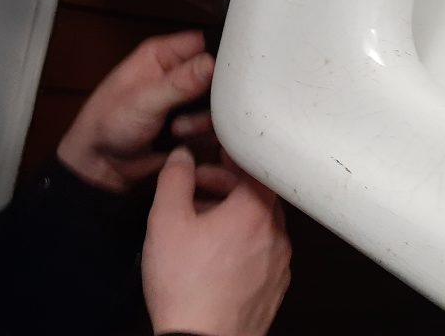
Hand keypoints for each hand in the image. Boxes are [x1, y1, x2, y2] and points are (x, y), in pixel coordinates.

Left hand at [56, 30, 214, 191]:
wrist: (103, 162)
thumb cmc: (108, 122)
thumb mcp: (144, 101)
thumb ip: (179, 83)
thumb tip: (212, 62)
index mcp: (161, 54)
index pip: (203, 42)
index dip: (219, 55)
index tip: (229, 75)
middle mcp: (176, 72)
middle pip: (216, 74)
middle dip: (213, 95)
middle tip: (197, 108)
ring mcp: (185, 98)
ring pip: (217, 102)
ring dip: (203, 119)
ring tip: (177, 128)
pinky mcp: (190, 122)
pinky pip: (212, 123)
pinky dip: (201, 133)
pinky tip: (180, 139)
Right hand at [142, 147, 291, 335]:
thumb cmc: (186, 288)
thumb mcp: (165, 221)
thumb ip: (174, 179)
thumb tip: (182, 158)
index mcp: (254, 212)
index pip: (255, 166)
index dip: (231, 157)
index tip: (216, 156)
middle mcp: (275, 236)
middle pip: (258, 194)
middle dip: (227, 185)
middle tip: (198, 189)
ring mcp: (278, 265)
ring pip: (260, 224)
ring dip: (233, 214)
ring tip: (200, 224)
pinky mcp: (273, 288)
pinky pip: (261, 251)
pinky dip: (242, 243)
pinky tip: (213, 255)